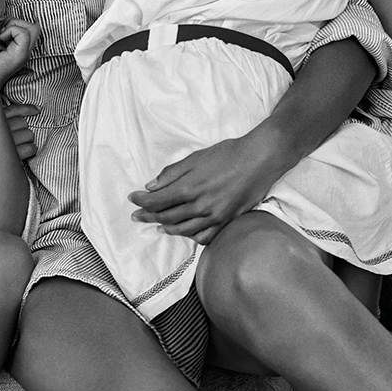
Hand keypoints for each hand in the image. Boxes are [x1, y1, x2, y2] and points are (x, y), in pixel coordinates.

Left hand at [0, 20, 39, 97]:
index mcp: (18, 51)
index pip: (29, 29)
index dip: (14, 24)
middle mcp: (24, 52)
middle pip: (34, 27)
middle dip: (17, 22)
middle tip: (1, 31)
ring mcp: (23, 53)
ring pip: (33, 28)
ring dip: (14, 25)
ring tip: (0, 35)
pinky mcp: (19, 54)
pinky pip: (24, 33)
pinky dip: (11, 30)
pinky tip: (0, 39)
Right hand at [4, 104, 37, 160]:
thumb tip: (15, 118)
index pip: (13, 109)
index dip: (27, 109)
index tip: (37, 110)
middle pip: (22, 122)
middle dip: (24, 129)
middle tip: (18, 138)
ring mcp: (5, 142)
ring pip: (28, 134)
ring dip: (28, 140)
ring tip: (19, 147)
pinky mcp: (11, 156)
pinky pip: (29, 148)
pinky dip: (30, 149)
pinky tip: (26, 153)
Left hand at [129, 124, 286, 245]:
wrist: (260, 159)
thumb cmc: (228, 154)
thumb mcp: (195, 157)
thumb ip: (172, 173)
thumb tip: (150, 187)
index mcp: (189, 188)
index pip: (156, 201)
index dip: (141, 201)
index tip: (132, 199)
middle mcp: (199, 206)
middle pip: (166, 216)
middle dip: (148, 216)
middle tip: (137, 216)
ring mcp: (214, 217)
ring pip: (183, 229)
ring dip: (166, 228)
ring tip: (156, 225)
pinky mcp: (227, 221)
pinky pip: (205, 236)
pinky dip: (191, 236)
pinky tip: (185, 232)